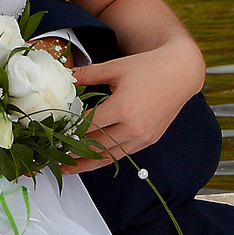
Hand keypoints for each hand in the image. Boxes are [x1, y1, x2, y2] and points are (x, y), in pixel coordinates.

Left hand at [65, 38, 205, 171]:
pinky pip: (122, 154)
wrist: (181, 72)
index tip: (52, 134)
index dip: (68, 131)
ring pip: (109, 156)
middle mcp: (134, 127)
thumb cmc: (149, 67)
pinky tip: (91, 160)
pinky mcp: (148, 140)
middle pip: (96, 146)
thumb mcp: (115, 67)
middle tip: (52, 156)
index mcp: (123, 107)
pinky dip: (105, 159)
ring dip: (86, 164)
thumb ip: (87, 74)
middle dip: (72, 152)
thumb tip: (65, 75)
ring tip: (67, 167)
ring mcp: (142, 136)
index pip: (88, 125)